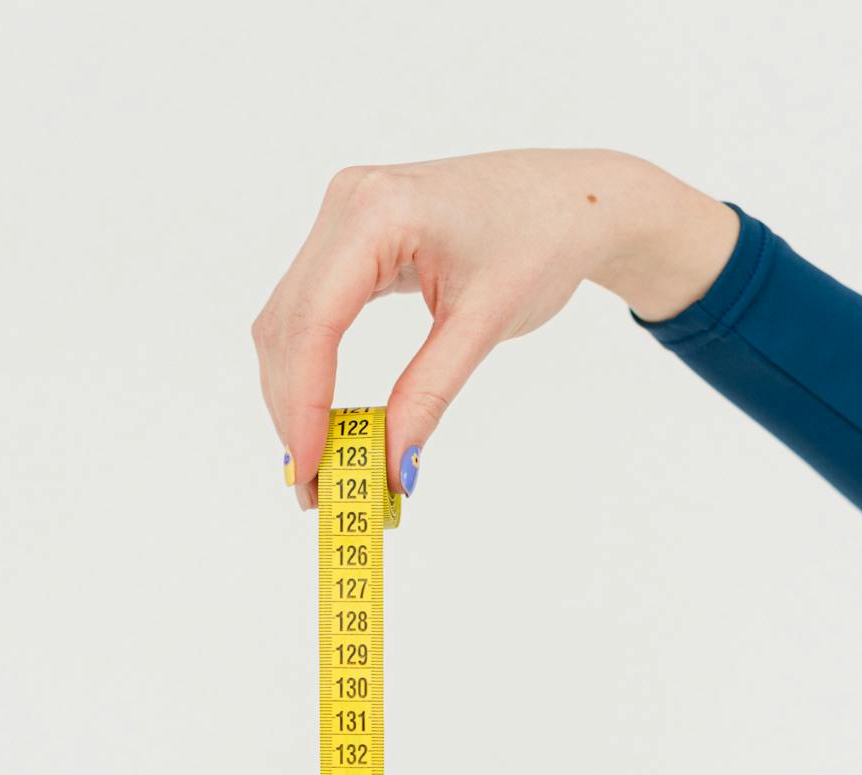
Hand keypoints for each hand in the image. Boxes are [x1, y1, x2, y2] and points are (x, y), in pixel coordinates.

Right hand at [252, 150, 738, 505]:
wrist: (573, 199)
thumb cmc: (541, 241)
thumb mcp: (485, 324)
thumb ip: (429, 394)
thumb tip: (391, 468)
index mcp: (378, 211)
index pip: (315, 320)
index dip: (303, 403)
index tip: (309, 470)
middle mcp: (347, 203)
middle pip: (288, 325)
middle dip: (293, 411)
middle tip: (311, 488)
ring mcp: (342, 216)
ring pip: (288, 322)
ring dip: (294, 397)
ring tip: (318, 466)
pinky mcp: (348, 238)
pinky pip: (308, 311)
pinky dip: (310, 370)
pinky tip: (324, 420)